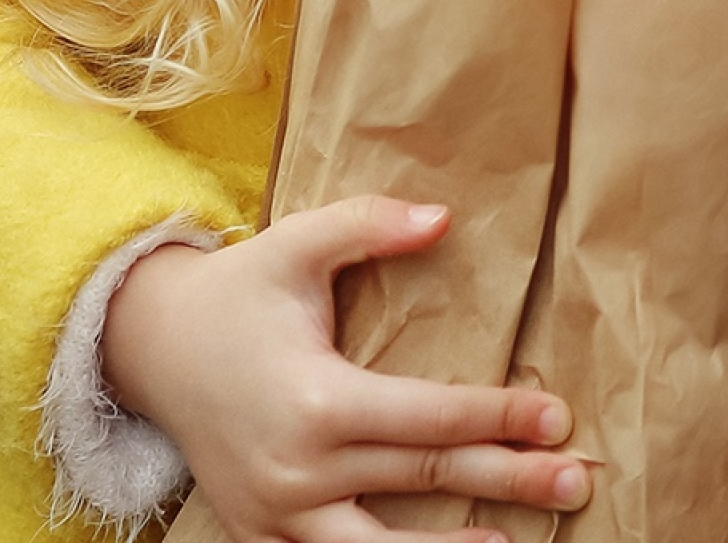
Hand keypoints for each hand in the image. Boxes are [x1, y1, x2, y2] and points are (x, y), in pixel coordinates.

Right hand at [102, 195, 585, 542]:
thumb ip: (369, 226)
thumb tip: (444, 217)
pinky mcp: (263, 535)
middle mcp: (300, 470)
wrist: (148, 350)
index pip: (432, 417)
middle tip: (578, 482)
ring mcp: (278, 514)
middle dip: (510, 481)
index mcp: (318, 401)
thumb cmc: (237, 292)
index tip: (558, 416)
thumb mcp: (296, 244)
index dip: (501, 417)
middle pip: (426, 480)